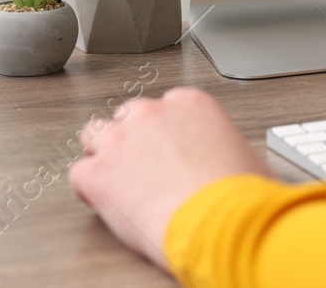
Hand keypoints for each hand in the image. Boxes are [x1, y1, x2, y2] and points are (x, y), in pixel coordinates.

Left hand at [68, 87, 271, 268]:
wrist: (220, 221)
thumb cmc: (238, 195)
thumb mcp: (245, 158)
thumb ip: (228, 152)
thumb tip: (235, 169)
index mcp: (191, 104)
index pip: (167, 105)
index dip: (164, 130)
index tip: (168, 149)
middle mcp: (152, 114)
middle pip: (129, 115)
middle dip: (133, 137)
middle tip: (142, 164)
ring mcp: (121, 141)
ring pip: (94, 133)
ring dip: (103, 152)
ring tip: (115, 176)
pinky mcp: (99, 173)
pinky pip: (79, 174)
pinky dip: (88, 188)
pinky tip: (102, 199)